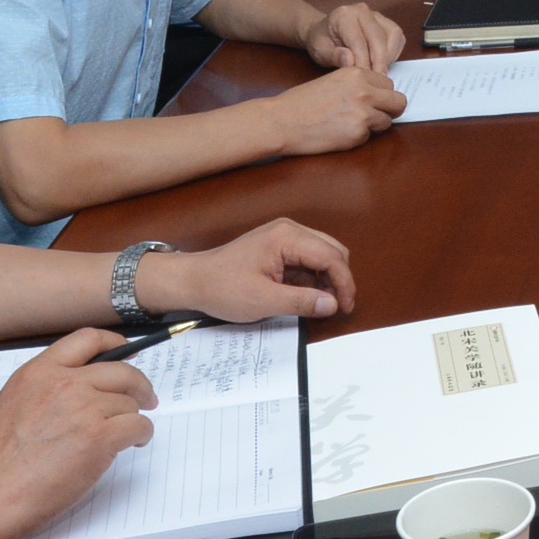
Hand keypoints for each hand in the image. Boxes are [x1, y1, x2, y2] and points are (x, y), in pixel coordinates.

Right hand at [0, 330, 157, 538]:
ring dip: (133, 418)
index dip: (114, 344)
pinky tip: (133, 444)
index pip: (87, 340)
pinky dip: (141, 435)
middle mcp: (63, 383)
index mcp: (38, 372)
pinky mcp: (98, 437)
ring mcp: (83, 408)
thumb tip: (77, 391)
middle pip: (121, 371)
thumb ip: (43, 389)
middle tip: (144, 399)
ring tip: (126, 435)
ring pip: (129, 403)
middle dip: (138, 385)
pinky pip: (137, 427)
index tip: (126, 352)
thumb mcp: (11, 405)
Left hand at [147, 219, 355, 322]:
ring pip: (322, 254)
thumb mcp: (263, 301)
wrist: (193, 281)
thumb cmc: (223, 288)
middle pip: (332, 250)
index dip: (344, 283)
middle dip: (339, 279)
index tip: (345, 308)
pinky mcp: (278, 246)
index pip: (331, 256)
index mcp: (287, 237)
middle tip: (335, 307)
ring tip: (319, 304)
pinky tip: (305, 295)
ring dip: (326, 279)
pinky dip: (313, 277)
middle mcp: (290, 230)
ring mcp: (284, 236)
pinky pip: (307, 259)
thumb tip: (333, 304)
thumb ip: (301, 302)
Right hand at [268, 66, 403, 155]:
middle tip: (376, 115)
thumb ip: (357, 85)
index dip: (381, 94)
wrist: (282, 121)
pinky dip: (358, 137)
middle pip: (399, 101)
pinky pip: (370, 137)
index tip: (373, 100)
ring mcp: (363, 113)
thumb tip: (379, 94)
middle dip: (390, 109)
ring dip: (374, 125)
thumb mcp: (333, 81)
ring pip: (387, 121)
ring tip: (350, 124)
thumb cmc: (301, 102)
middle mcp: (364, 91)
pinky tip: (339, 133)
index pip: (388, 83)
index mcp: (357, 73)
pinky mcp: (358, 134)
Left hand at [301, 0, 406, 75]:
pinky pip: (398, 38)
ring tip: (377, 73)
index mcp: (344, 15)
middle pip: (378, 37)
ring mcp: (377, 16)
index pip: (358, 40)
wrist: (325, 32)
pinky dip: (393, 53)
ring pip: (393, 36)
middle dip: (378, 62)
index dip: (362, 62)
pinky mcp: (387, 23)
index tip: (363, 79)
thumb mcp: (320, 51)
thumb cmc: (322, 42)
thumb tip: (350, 61)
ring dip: (388, 57)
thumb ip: (333, 56)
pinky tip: (381, 64)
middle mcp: (363, 10)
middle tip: (376, 81)